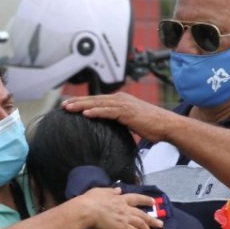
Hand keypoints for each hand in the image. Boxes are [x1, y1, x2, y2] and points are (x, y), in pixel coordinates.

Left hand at [63, 92, 177, 143]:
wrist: (166, 125)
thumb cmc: (152, 126)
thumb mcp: (132, 122)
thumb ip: (120, 121)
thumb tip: (110, 129)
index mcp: (121, 100)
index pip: (98, 100)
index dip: (82, 102)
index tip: (70, 105)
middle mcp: (121, 99)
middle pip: (94, 99)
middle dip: (77, 102)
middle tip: (62, 105)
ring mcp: (123, 105)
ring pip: (98, 103)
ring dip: (82, 105)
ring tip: (68, 108)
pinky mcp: (127, 112)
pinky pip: (108, 111)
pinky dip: (96, 111)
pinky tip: (85, 114)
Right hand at [68, 186, 161, 228]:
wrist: (85, 210)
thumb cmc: (89, 201)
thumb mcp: (100, 191)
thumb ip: (111, 191)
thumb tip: (118, 189)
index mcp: (119, 198)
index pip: (136, 198)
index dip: (145, 200)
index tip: (153, 202)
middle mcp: (125, 208)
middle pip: (142, 214)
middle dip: (152, 219)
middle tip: (160, 224)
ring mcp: (124, 218)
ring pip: (141, 224)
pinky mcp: (121, 227)